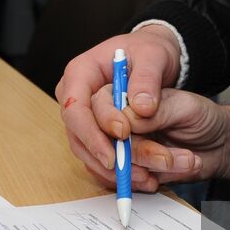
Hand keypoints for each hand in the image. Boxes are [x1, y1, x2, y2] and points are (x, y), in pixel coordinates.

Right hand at [57, 26, 181, 185]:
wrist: (154, 60)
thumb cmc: (149, 52)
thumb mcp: (153, 56)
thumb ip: (147, 79)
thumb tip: (141, 108)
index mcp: (81, 73)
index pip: (75, 105)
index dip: (94, 126)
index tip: (122, 136)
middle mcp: (75, 97)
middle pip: (76, 132)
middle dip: (100, 152)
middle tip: (125, 167)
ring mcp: (83, 118)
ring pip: (85, 150)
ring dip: (109, 168)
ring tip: (139, 176)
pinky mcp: (95, 134)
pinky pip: (97, 156)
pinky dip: (115, 170)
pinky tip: (138, 177)